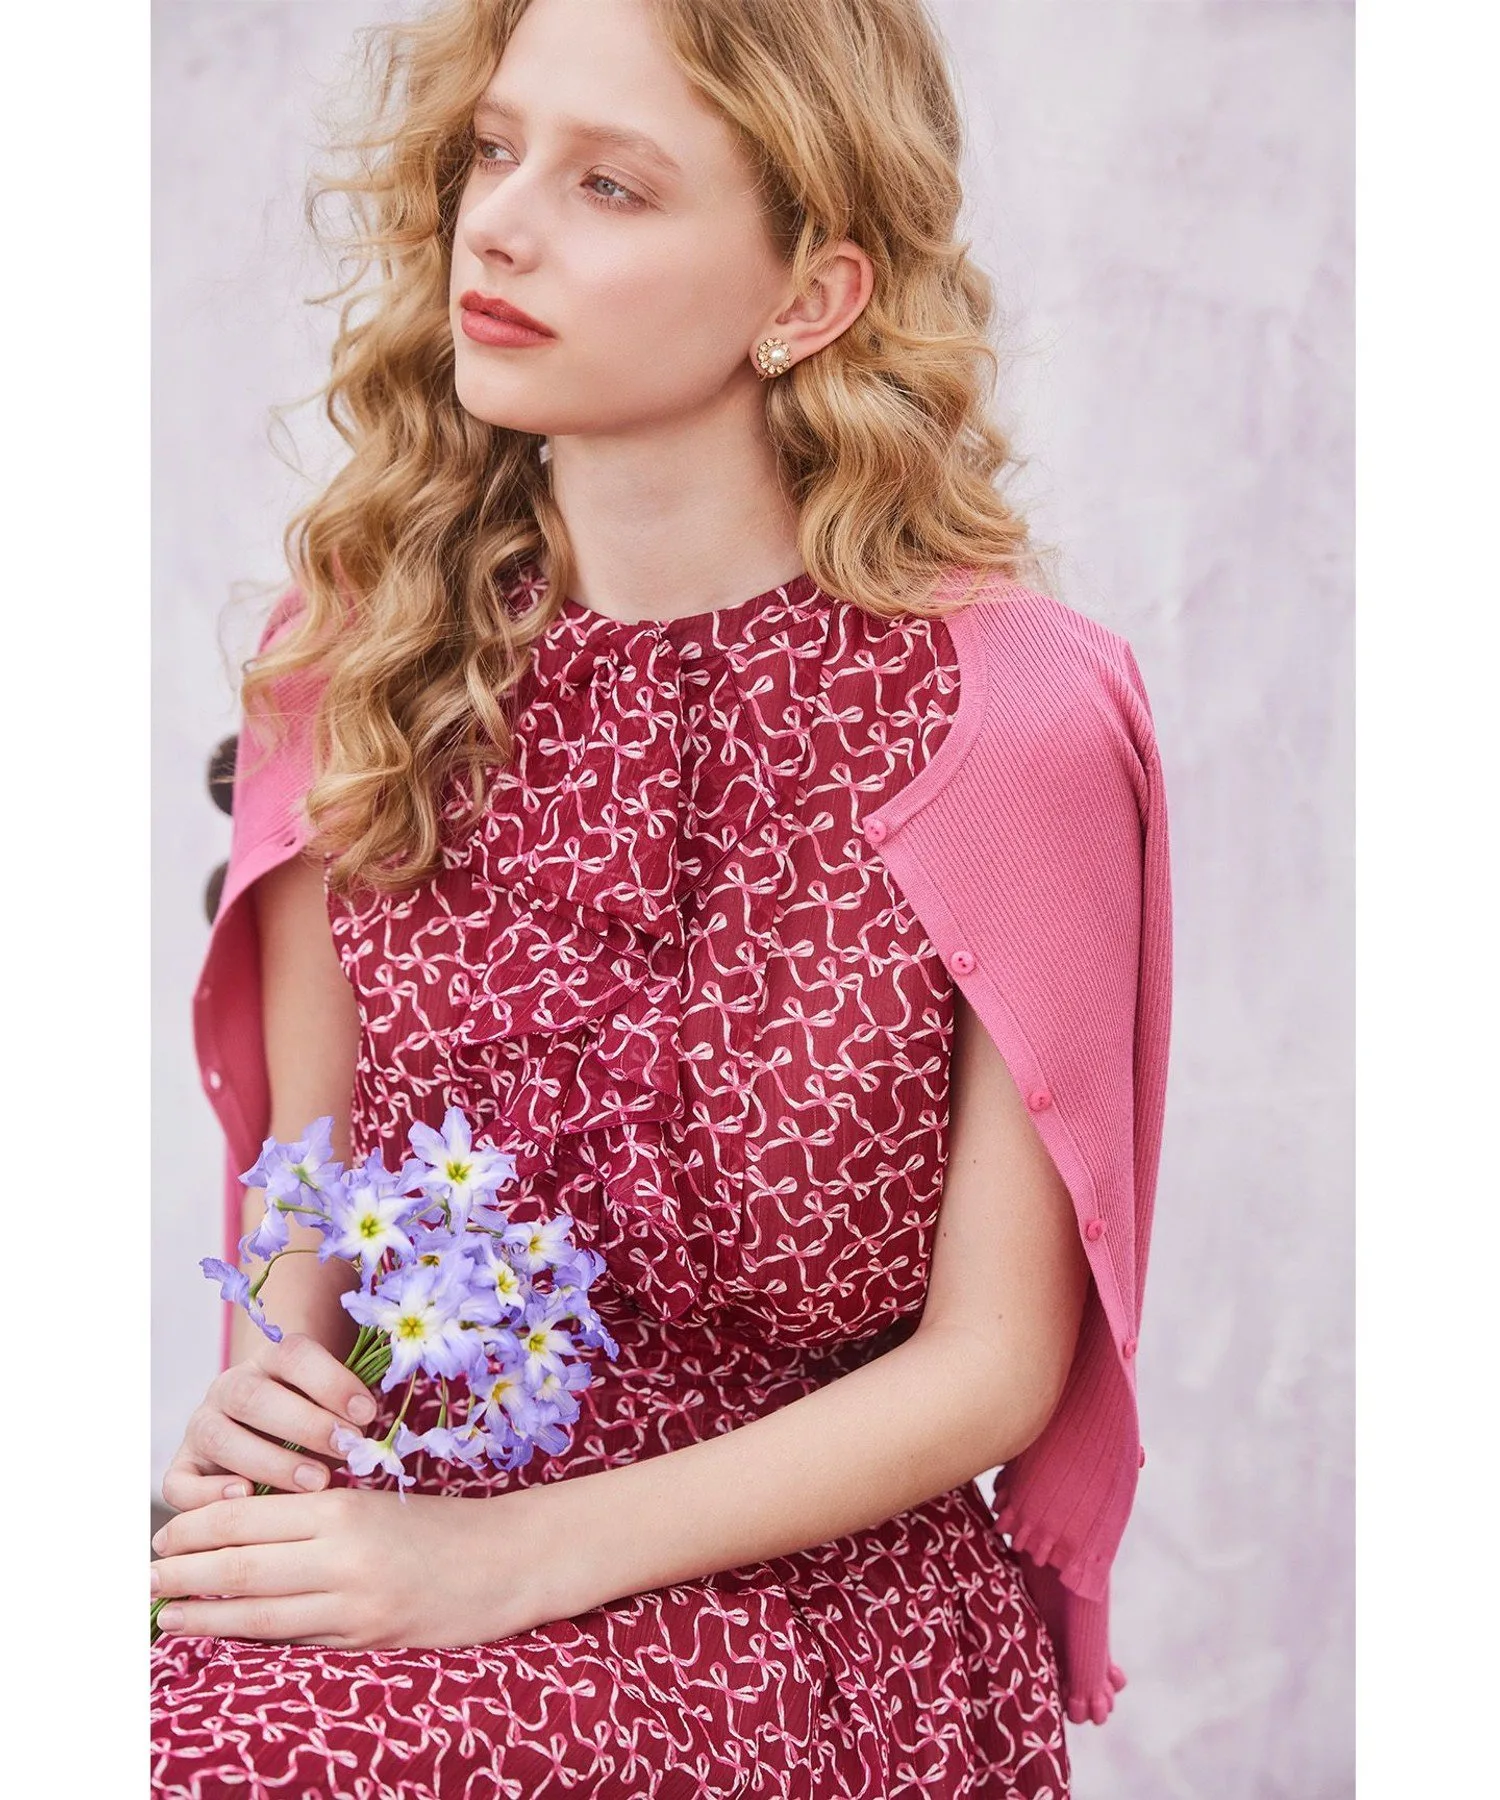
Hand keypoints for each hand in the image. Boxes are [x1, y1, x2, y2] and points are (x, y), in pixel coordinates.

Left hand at [149, 1486, 558, 1649]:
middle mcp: (342, 1551)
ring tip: (164, 1616)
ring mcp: (354, 1601)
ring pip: (257, 1609)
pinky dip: (248, 1638)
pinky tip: (224, 1636)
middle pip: (240, 1563)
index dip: (195, 1529)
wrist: (510, 1558)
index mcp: (343, 1505)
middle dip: (183, 1572)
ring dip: (201, 1615)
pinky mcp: (367, 1639)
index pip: (247, 1514)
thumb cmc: (443, 1525)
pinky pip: (294, 1640)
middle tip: (146, 1577)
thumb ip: (316, 1516)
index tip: (162, 1536)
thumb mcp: (377, 1501)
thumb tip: (242, 1532)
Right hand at [161, 1331, 378, 1509]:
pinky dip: (208, 1493)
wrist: (268, 1433)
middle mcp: (230, 1386)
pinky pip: (180, 1482)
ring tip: (315, 1482)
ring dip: (270, 1461)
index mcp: (271, 1359)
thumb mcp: (334, 1405)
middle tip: (346, 1449)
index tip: (368, 1413)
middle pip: (254, 1397)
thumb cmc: (317, 1422)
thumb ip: (348, 1411)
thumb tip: (372, 1434)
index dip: (332, 1381)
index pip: (295, 1356)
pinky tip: (246, 1497)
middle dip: (305, 1424)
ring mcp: (202, 1425)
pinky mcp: (184, 1467)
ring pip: (220, 1436)